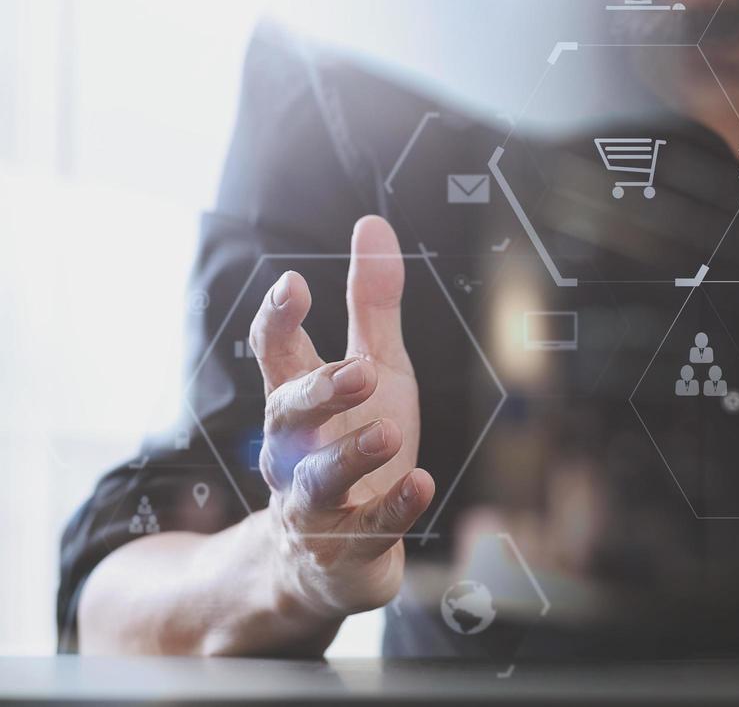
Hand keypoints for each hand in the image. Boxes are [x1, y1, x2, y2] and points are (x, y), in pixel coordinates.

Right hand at [249, 215, 433, 620]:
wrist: (334, 557)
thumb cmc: (356, 444)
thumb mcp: (376, 368)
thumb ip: (371, 305)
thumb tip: (372, 223)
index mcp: (299, 402)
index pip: (275, 355)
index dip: (279, 320)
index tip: (294, 285)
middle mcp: (295, 451)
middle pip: (288, 417)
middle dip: (320, 392)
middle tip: (361, 371)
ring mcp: (316, 504)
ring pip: (319, 480)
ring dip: (351, 455)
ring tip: (387, 432)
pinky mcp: (349, 548)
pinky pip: (369, 529)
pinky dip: (394, 507)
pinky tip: (422, 484)